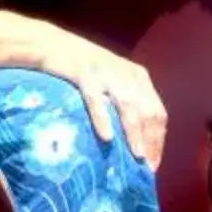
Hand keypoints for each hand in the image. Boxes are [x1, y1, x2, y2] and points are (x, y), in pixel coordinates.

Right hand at [26, 22, 168, 166]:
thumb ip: (125, 102)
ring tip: (137, 155)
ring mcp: (106, 72)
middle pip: (148, 111)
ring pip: (128, 106)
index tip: (154, 162)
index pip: (158, 112)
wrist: (53, 45)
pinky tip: (107, 137)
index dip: (159, 139)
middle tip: (147, 166)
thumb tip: (134, 141)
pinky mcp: (85, 73)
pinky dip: (103, 119)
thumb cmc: (82, 69)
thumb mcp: (112, 81)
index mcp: (138, 76)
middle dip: (151, 140)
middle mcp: (127, 74)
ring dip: (135, 133)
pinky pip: (96, 99)